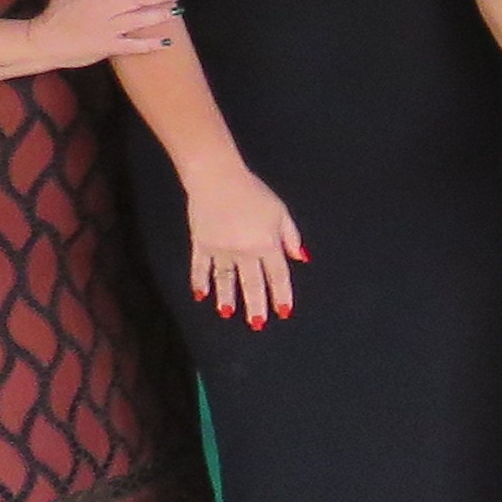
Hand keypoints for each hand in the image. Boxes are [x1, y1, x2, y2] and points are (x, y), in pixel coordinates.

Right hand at [31, 0, 175, 66]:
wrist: (44, 42)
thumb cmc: (56, 13)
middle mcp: (102, 8)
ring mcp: (106, 28)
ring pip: (138, 20)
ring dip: (159, 15)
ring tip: (174, 12)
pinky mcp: (107, 46)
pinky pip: (133, 45)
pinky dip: (150, 44)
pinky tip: (166, 42)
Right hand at [183, 167, 306, 324]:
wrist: (217, 178)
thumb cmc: (252, 192)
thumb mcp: (280, 212)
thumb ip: (291, 237)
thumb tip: (301, 258)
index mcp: (266, 243)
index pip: (277, 275)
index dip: (281, 295)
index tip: (284, 312)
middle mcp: (244, 250)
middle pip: (252, 283)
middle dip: (255, 305)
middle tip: (257, 323)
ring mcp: (220, 249)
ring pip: (225, 280)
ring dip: (227, 298)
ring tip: (228, 314)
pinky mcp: (201, 243)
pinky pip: (200, 267)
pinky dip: (200, 281)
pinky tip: (202, 295)